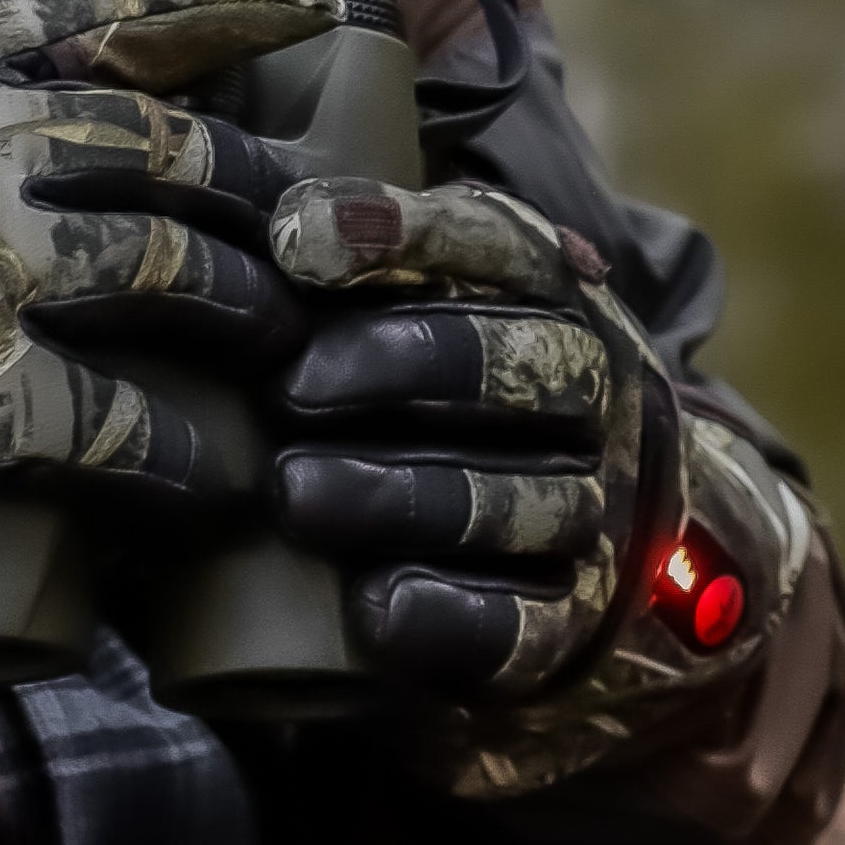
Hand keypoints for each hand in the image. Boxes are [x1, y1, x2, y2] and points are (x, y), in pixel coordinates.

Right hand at [0, 0, 329, 727]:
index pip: (106, 10)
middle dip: (264, 202)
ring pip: (178, 276)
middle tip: (324, 246)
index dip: (216, 6)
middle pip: (176, 154)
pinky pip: (125, 423)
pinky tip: (232, 482)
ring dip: (251, 318)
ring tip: (294, 358)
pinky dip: (190, 455)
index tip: (298, 5)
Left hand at [258, 169, 813, 801]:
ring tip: (294, 492)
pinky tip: (376, 607)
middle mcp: (590, 393)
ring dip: (403, 493)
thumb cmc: (455, 397)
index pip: (496, 243)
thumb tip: (250, 222)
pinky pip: (525, 623)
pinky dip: (451, 614)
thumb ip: (366, 263)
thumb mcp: (435, 301)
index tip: (297, 239)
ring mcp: (593, 509)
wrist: (595, 542)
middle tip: (290, 386)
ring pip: (518, 497)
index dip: (404, 233)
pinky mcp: (571, 621)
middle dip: (399, 365)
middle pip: (516, 367)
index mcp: (553, 294)